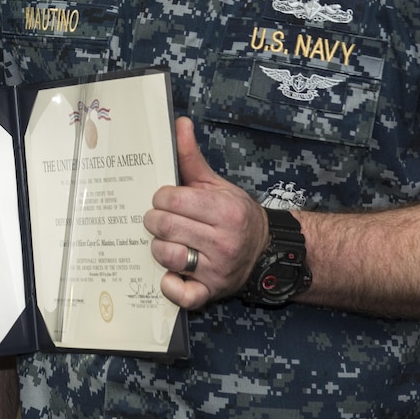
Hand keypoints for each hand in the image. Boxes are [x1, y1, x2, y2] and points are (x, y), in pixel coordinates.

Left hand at [143, 116, 269, 308]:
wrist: (265, 250)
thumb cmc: (234, 214)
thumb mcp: (216, 184)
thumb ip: (191, 157)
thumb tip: (179, 123)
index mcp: (224, 211)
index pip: (172, 200)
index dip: (159, 198)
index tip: (162, 199)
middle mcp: (223, 241)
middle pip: (166, 227)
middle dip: (154, 221)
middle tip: (157, 219)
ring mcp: (218, 270)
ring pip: (169, 257)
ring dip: (158, 248)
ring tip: (165, 241)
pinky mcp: (212, 292)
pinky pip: (184, 295)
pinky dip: (171, 287)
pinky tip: (168, 276)